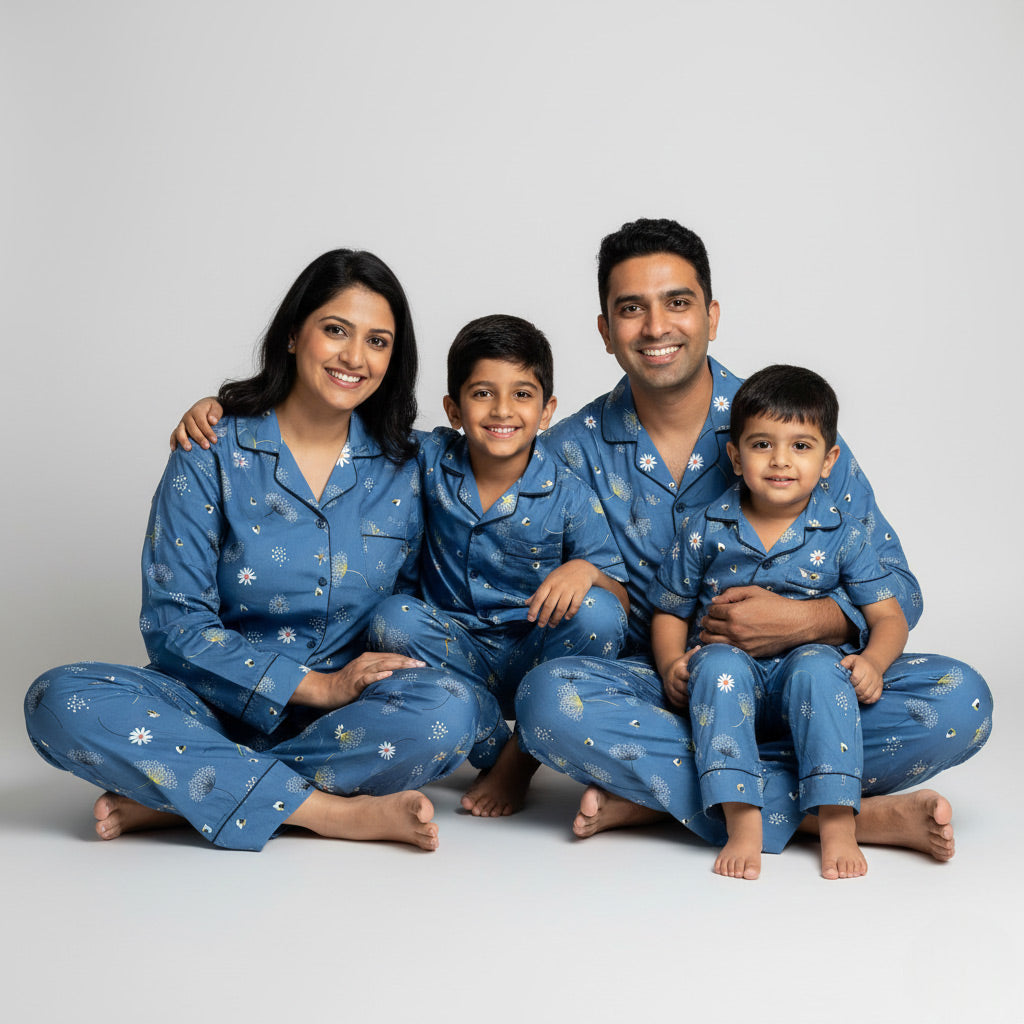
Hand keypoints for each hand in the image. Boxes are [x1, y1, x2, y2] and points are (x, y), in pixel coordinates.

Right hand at [170, 397, 223, 450]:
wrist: (203, 406)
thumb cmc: (211, 409)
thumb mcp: (216, 408)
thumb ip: (215, 414)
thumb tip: (212, 420)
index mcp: (197, 411)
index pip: (201, 422)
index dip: (208, 432)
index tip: (214, 440)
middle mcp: (187, 417)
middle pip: (191, 428)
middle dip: (199, 438)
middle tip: (206, 447)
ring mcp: (182, 423)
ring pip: (180, 431)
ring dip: (184, 440)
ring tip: (189, 449)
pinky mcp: (179, 429)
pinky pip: (174, 435)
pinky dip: (173, 441)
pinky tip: (174, 449)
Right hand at [290, 652, 425, 710]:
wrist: (326, 690)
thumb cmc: (347, 685)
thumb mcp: (363, 675)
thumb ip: (377, 673)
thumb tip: (397, 676)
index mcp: (368, 659)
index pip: (391, 657)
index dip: (406, 659)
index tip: (421, 663)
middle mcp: (365, 662)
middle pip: (389, 659)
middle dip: (407, 661)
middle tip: (422, 665)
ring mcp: (359, 671)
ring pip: (382, 665)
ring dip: (398, 666)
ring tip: (412, 667)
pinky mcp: (354, 682)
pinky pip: (367, 677)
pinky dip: (378, 675)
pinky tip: (388, 675)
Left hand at [527, 560, 598, 627]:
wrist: (582, 567)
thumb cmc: (562, 575)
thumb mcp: (549, 580)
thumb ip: (538, 593)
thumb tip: (526, 603)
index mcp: (549, 582)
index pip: (539, 597)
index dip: (534, 609)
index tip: (530, 619)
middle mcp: (558, 586)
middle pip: (549, 605)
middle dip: (544, 617)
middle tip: (541, 625)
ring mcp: (570, 589)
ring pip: (561, 608)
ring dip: (556, 618)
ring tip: (552, 625)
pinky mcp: (580, 591)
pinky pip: (575, 606)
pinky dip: (570, 614)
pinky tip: (566, 618)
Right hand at [662, 647, 699, 711]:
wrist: (669, 670)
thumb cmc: (682, 665)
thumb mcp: (686, 658)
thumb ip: (692, 654)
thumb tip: (699, 648)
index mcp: (677, 670)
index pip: (683, 675)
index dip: (692, 678)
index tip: (701, 679)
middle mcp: (671, 680)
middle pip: (681, 687)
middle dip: (691, 691)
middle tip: (703, 693)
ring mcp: (669, 689)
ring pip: (678, 697)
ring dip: (688, 699)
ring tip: (698, 699)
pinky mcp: (669, 696)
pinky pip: (676, 703)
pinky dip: (684, 704)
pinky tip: (692, 703)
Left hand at [700, 586, 848, 657]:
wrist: (796, 624)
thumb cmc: (776, 605)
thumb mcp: (753, 591)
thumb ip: (731, 593)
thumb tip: (714, 601)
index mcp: (735, 613)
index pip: (712, 610)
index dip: (712, 607)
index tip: (716, 608)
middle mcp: (735, 630)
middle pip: (709, 625)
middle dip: (707, 620)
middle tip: (710, 618)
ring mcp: (741, 643)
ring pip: (712, 641)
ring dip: (708, 634)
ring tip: (711, 630)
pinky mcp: (748, 653)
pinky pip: (726, 650)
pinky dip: (719, 645)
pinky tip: (722, 640)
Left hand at [840, 653, 883, 703]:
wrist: (874, 663)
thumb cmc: (859, 663)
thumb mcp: (851, 659)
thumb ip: (845, 663)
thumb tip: (840, 668)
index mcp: (863, 667)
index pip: (856, 678)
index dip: (850, 683)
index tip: (846, 683)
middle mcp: (872, 675)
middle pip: (861, 688)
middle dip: (853, 692)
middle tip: (849, 691)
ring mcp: (877, 682)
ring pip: (868, 695)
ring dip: (859, 697)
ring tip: (854, 695)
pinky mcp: (880, 688)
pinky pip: (874, 698)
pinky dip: (867, 700)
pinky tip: (861, 697)